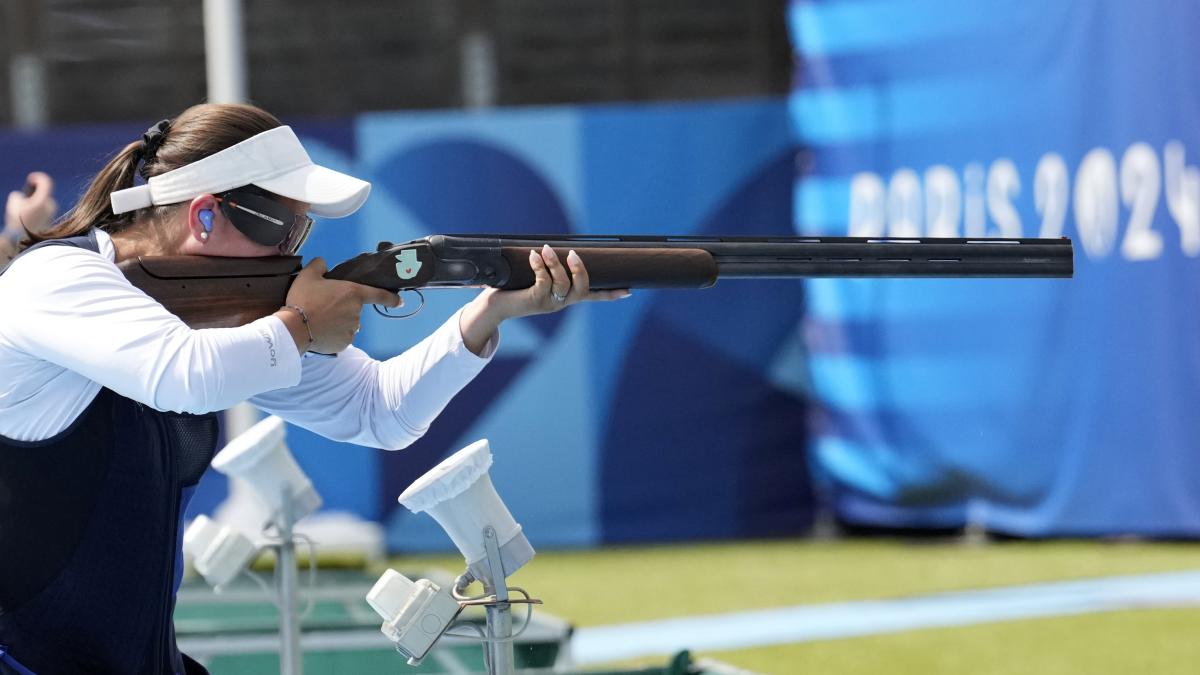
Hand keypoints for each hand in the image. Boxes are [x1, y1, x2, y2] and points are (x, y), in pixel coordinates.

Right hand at [4, 172, 57, 240]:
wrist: (25, 241)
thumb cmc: (18, 222)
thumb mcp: (14, 203)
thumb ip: (19, 195)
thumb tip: (22, 197)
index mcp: (43, 199)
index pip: (45, 182)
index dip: (38, 177)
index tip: (31, 179)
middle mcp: (51, 205)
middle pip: (42, 194)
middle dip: (33, 195)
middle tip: (23, 201)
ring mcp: (52, 214)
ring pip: (42, 203)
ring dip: (34, 204)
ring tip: (23, 213)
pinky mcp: (51, 220)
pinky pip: (43, 211)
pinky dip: (36, 211)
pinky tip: (28, 219)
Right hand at [277, 257, 401, 353]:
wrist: (294, 328)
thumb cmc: (303, 299)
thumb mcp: (308, 275)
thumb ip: (319, 265)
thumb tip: (323, 263)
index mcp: (353, 293)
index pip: (379, 295)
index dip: (391, 298)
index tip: (400, 302)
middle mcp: (357, 312)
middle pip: (353, 309)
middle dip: (342, 308)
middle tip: (323, 307)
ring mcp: (352, 329)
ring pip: (347, 324)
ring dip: (338, 322)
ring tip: (319, 320)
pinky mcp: (344, 343)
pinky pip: (341, 337)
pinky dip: (333, 335)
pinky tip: (320, 331)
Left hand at [459, 244, 630, 354]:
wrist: (494, 306)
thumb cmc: (514, 288)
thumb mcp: (534, 278)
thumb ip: (546, 268)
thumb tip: (551, 246)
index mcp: (564, 298)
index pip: (592, 296)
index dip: (610, 294)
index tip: (628, 291)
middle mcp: (560, 303)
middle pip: (582, 289)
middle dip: (580, 269)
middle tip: (571, 254)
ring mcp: (549, 304)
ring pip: (562, 283)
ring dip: (555, 263)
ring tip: (545, 250)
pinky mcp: (535, 301)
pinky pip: (544, 282)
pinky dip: (540, 266)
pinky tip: (534, 256)